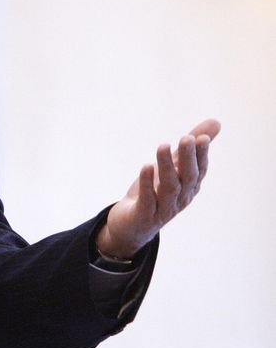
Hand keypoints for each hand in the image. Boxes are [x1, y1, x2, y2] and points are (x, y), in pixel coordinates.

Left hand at [96, 118, 220, 258]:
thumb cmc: (155, 192)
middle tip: (186, 138)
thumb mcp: (172, 167)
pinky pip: (148, 200)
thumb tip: (217, 122)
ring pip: (169, 188)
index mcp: (189, 187)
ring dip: (166, 166)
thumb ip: (190, 147)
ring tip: (162, 146)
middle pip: (187, 177)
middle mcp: (180, 198)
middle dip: (188, 158)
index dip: (201, 155)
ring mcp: (162, 209)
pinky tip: (146, 166)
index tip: (201, 137)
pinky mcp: (144, 216)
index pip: (199, 170)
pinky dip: (147, 184)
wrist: (130, 225)